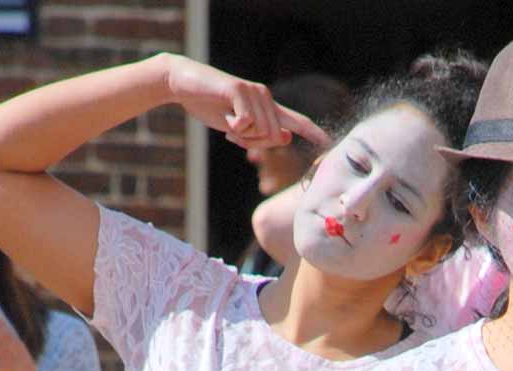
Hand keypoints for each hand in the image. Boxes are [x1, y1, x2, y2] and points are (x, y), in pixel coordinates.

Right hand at [165, 55, 328, 150]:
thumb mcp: (237, 128)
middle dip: (253, 144)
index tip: (328, 142)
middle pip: (273, 138)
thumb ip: (260, 136)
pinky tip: (223, 115)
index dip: (312, 132)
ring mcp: (254, 91)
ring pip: (259, 132)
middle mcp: (265, 96)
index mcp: (267, 106)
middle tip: (233, 132)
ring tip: (227, 120)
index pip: (295, 120)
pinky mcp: (240, 90)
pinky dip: (232, 127)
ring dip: (241, 136)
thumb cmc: (211, 107)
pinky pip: (245, 123)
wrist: (184, 85)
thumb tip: (285, 137)